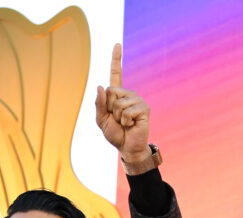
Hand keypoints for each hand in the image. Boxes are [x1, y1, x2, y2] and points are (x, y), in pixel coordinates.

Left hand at [95, 44, 150, 161]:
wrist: (127, 147)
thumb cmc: (115, 134)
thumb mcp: (101, 120)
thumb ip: (99, 104)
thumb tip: (101, 86)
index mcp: (117, 95)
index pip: (116, 74)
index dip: (116, 59)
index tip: (117, 44)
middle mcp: (128, 94)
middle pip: (111, 91)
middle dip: (109, 109)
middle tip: (117, 119)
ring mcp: (137, 100)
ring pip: (118, 103)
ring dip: (117, 117)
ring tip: (124, 123)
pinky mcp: (144, 108)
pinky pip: (127, 111)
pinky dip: (125, 121)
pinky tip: (131, 125)